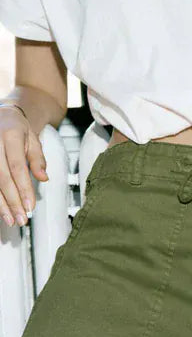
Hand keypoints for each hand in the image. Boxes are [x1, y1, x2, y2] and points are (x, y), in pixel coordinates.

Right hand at [0, 106, 48, 226]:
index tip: (30, 206)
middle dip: (13, 201)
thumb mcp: (33, 139)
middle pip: (2, 178)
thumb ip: (37, 159)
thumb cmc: (19, 129)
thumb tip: (43, 178)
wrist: (1, 116)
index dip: (23, 188)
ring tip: (12, 220)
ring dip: (1, 204)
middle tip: (22, 219)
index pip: (17, 167)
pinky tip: (1, 210)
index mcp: (10, 136)